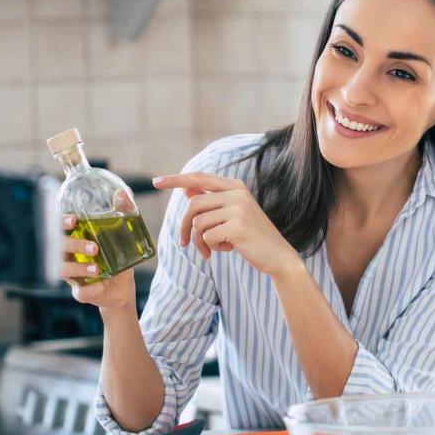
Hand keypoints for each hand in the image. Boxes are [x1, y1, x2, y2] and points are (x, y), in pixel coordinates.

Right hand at [60, 214, 134, 311]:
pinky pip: (79, 292)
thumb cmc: (116, 256)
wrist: (122, 288)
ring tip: (96, 268)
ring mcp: (73, 276)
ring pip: (63, 270)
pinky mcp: (82, 292)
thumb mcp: (122, 234)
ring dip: (78, 268)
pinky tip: (100, 285)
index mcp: (75, 239)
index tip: (73, 220)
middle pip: (58, 248)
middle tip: (94, 247)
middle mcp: (68, 256)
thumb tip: (124, 192)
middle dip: (74, 245)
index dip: (60, 223)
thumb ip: (122, 212)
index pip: (59, 228)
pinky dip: (89, 289)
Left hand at [154, 172, 302, 277]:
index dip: (176, 179)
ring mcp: (238, 209)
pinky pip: (207, 236)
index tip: (155, 182)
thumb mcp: (232, 214)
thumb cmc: (252, 236)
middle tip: (185, 243)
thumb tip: (186, 189)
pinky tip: (225, 250)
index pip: (199, 178)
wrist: (278, 256)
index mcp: (235, 187)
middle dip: (184, 226)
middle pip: (193, 204)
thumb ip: (211, 200)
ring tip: (209, 250)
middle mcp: (237, 193)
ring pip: (198, 222)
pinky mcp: (237, 226)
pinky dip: (211, 247)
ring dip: (199, 241)